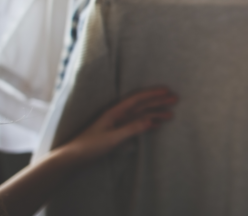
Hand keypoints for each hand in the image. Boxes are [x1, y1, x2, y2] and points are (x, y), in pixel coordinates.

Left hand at [59, 88, 177, 163]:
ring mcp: (117, 123)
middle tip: (175, 99)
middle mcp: (117, 115)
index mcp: (115, 112)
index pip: (138, 99)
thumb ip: (132, 128)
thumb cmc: (89, 146)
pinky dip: (148, 123)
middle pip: (141, 105)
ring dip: (155, 113)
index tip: (167, 90)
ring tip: (170, 114)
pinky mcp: (116, 133)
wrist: (72, 158)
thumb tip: (151, 120)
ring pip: (140, 115)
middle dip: (158, 101)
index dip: (153, 94)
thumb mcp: (112, 138)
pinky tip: (156, 125)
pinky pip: (136, 124)